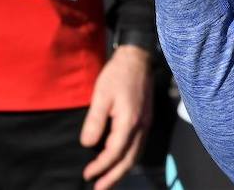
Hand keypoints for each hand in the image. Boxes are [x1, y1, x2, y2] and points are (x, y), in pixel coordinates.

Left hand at [80, 45, 152, 188]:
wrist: (138, 58)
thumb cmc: (117, 75)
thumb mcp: (100, 96)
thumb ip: (94, 121)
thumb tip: (88, 145)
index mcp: (129, 121)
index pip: (114, 152)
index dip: (100, 166)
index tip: (87, 174)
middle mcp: (141, 126)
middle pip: (129, 159)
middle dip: (114, 177)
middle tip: (99, 189)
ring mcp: (146, 123)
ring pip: (136, 154)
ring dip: (122, 171)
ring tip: (108, 182)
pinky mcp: (146, 120)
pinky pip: (138, 146)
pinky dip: (129, 159)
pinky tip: (120, 162)